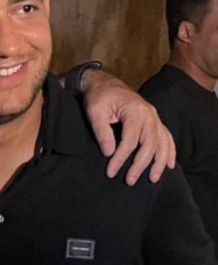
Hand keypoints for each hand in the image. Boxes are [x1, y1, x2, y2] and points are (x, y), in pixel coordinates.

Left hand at [80, 69, 175, 185]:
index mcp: (135, 112)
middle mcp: (149, 115)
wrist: (104, 83)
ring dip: (159, 162)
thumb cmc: (98, 97)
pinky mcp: (154, 120)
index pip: (129, 141)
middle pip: (149, 145)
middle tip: (130, 181)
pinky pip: (167, 137)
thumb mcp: (94, 112)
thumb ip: (102, 132)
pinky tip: (169, 165)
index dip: (120, 158)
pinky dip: (170, 152)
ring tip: (153, 179)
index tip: (111, 172)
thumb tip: (109, 153)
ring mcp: (154, 117)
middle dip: (140, 165)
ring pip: (163, 143)